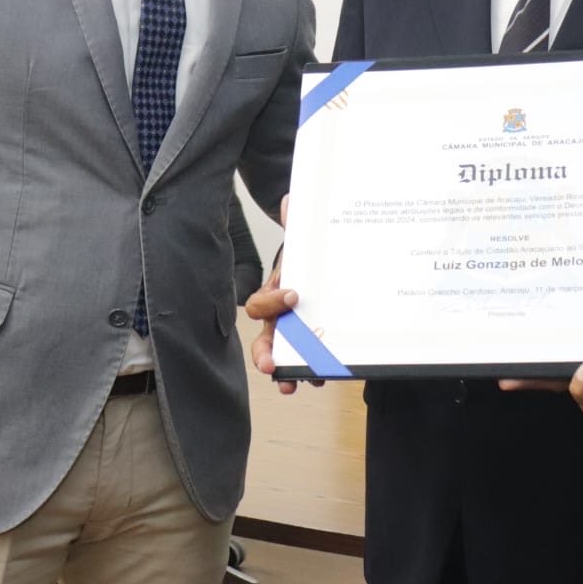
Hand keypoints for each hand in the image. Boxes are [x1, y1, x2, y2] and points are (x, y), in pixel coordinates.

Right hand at [243, 196, 321, 393]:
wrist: (323, 272)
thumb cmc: (309, 262)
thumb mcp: (305, 244)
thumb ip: (297, 224)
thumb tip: (291, 199)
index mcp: (273, 295)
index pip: (259, 305)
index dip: (272, 302)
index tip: (294, 295)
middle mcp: (278, 319)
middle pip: (263, 340)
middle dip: (264, 353)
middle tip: (270, 365)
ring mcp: (293, 335)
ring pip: (281, 357)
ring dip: (284, 372)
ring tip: (291, 384)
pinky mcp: (311, 346)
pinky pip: (305, 363)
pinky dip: (310, 372)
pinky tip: (320, 378)